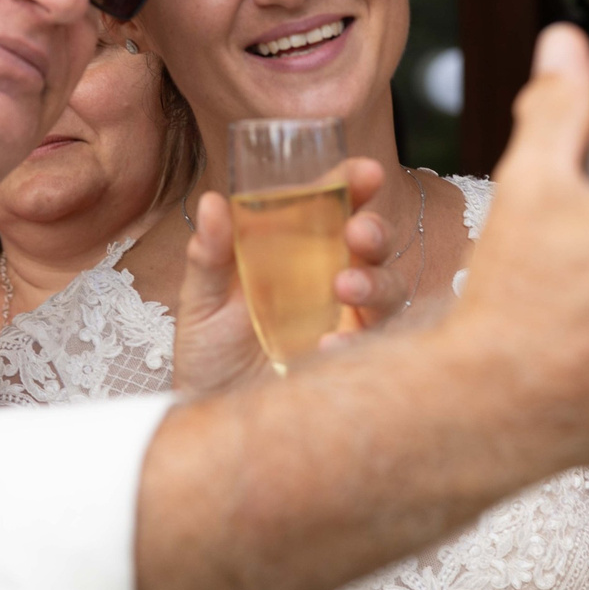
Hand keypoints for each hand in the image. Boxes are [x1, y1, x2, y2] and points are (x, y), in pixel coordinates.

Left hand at [172, 159, 401, 394]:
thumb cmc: (208, 355)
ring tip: (345, 287)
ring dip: (375, 281)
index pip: (333, 207)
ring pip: (388, 288)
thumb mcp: (201, 303)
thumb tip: (214, 202)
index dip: (353, 185)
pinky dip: (358, 340)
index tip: (364, 172)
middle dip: (375, 230)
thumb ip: (209, 256)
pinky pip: (374, 344)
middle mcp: (329, 279)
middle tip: (358, 232)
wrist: (211, 417)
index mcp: (295, 251)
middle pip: (372, 242)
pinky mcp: (351, 361)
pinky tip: (330, 345)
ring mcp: (345, 321)